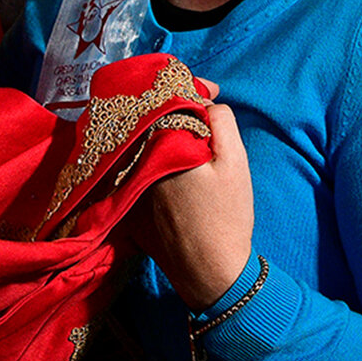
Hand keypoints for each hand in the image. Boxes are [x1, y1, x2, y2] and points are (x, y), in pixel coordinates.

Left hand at [146, 86, 255, 308]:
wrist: (209, 272)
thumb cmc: (226, 217)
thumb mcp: (234, 163)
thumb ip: (221, 122)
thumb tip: (206, 100)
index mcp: (159, 145)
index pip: (166, 99)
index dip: (190, 88)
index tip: (212, 89)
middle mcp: (135, 161)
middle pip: (149, 120)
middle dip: (174, 107)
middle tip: (203, 109)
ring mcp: (127, 185)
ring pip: (141, 143)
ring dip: (160, 131)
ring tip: (189, 131)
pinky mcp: (127, 205)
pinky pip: (135, 169)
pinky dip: (150, 158)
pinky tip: (174, 164)